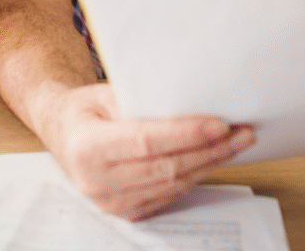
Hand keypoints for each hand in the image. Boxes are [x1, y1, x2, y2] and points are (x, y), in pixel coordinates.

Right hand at [39, 83, 254, 220]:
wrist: (63, 133)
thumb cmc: (85, 110)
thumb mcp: (106, 93)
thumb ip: (144, 99)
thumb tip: (193, 100)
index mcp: (87, 147)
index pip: (147, 142)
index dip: (187, 134)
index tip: (220, 124)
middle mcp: (96, 181)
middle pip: (166, 167)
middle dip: (210, 150)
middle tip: (241, 132)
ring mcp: (110, 202)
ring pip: (173, 184)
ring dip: (209, 163)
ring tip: (235, 143)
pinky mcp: (125, 211)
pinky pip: (169, 195)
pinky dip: (194, 176)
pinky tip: (211, 158)